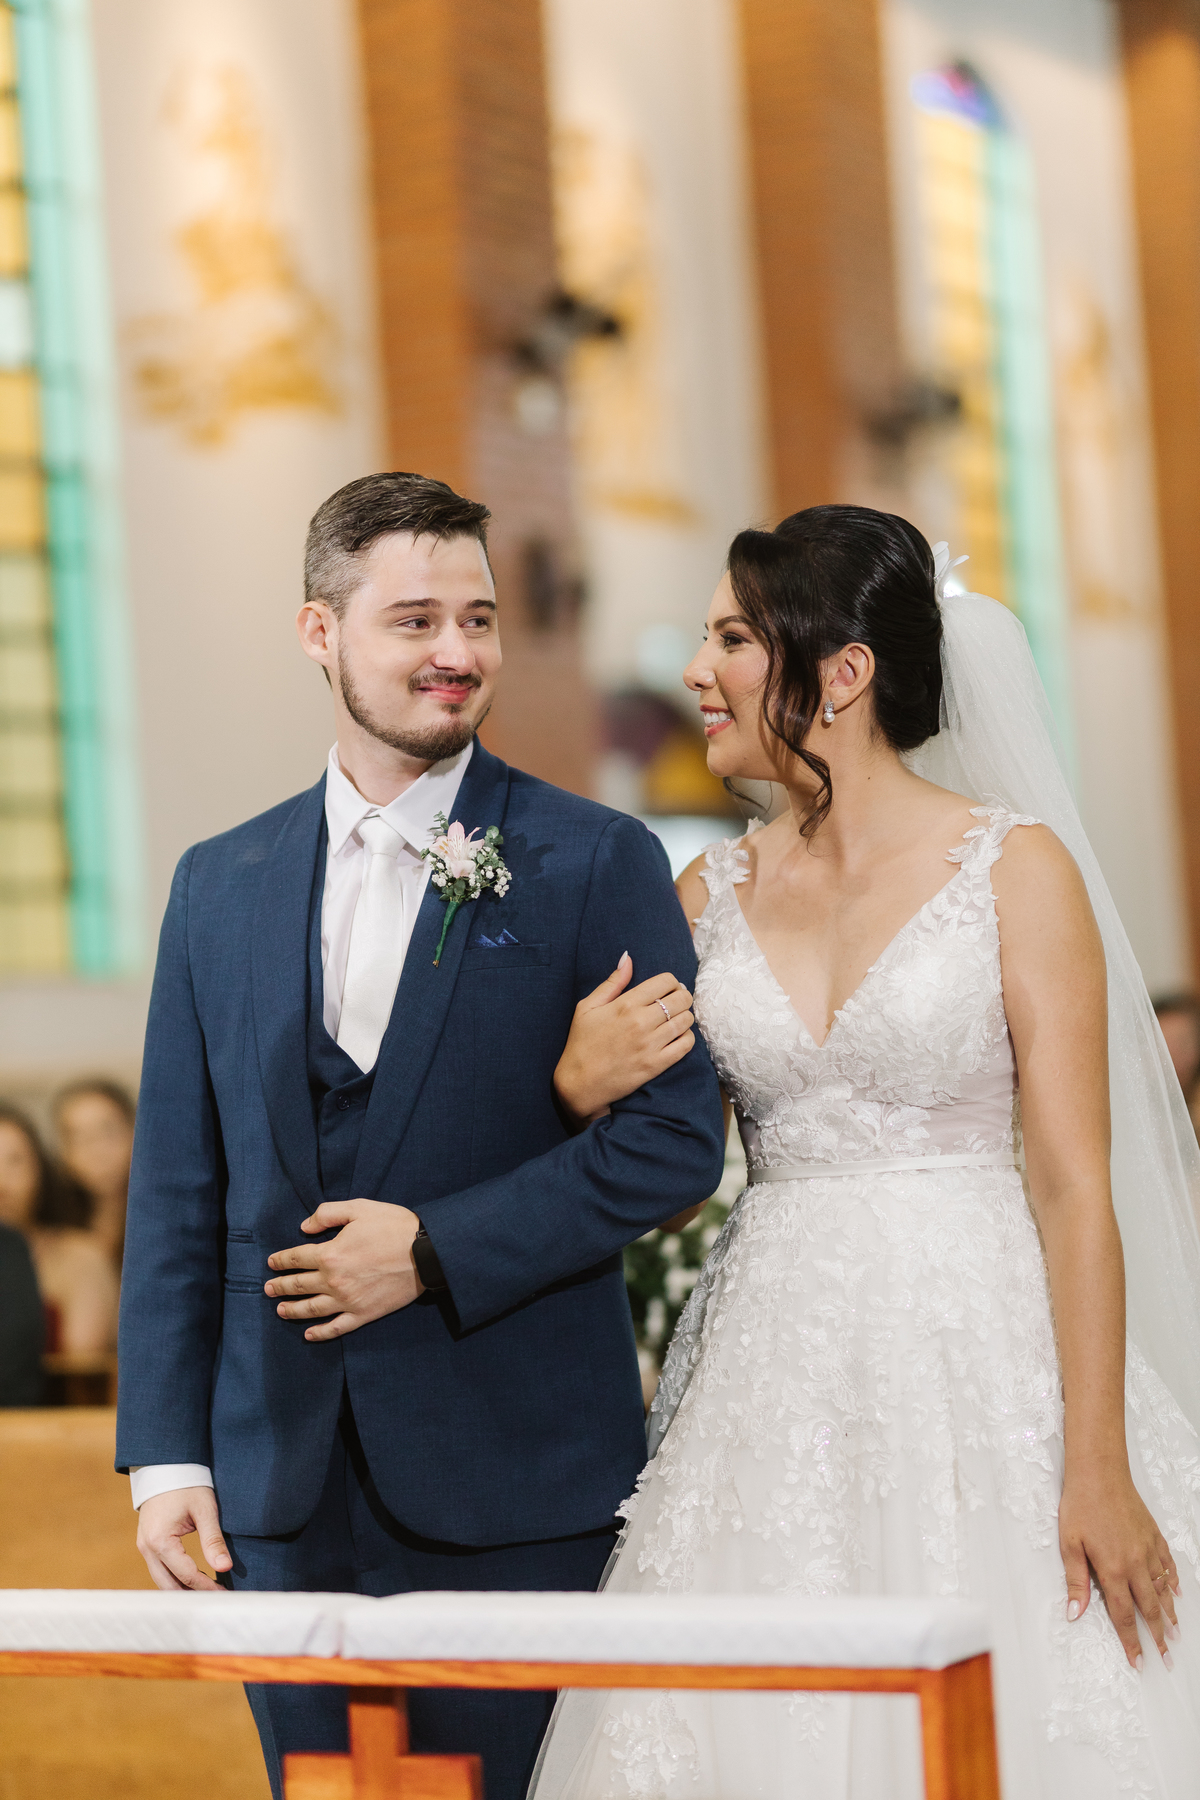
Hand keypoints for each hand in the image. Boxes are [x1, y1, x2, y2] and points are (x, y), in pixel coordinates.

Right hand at [137, 1487, 230, 1591]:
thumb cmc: (187, 1485)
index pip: (186, 1574)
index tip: (224, 1593)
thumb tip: (225, 1567)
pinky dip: (174, 1578)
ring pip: (161, 1580)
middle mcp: (147, 1548)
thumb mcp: (205, 1510)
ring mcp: (144, 1547)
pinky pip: (159, 1570)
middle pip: (169, 1585)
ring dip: (182, 1589)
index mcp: (160, 1541)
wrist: (165, 1467)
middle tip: (216, 1599)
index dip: (206, 1587)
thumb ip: (213, 1540)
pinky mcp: (146, 1544)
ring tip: (208, 1593)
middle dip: (192, 1595)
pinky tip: (194, 1580)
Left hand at [266, 1199, 423, 1339]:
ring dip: (292, 1310)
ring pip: (311, 1309)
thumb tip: (304, 1227)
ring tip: (280, 1310)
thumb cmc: (394, 1226)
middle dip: (279, 1286)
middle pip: (298, 1286)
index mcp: (330, 1254)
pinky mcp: (363, 1315)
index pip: (296, 1259)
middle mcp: (333, 1281)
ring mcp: (348, 1301)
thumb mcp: (359, 1208)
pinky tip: (308, 1334)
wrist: (426, 1252)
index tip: (271, 1263)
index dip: (281, 1261)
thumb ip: (327, 1214)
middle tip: (268, 1288)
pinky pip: (336, 1328)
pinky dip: (320, 1333)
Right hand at [554, 954, 695, 1123]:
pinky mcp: (656, 1065)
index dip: (671, 982)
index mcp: (625, 1004)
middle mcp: (641, 1022)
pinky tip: (677, 1037)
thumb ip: (612, 982)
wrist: (580, 1084)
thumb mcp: (588, 1007)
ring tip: (675, 1019)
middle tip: (675, 1002)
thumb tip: (628, 957)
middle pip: (681, 999)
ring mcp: (650, 1044)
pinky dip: (687, 1038)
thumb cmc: (582, 1043)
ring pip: (686, 1020)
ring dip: (685, 1016)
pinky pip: (686, 1045)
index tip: (666, 989)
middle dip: (682, 997)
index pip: (665, 981)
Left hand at [1059, 1461, 1180, 1668]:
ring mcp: (1149, 1549)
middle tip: (1166, 1659)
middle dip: (1157, 1637)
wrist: (1100, 1472)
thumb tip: (1074, 1613)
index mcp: (1113, 1569)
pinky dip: (1175, 1582)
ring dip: (1170, 1614)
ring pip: (1164, 1590)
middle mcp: (1136, 1564)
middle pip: (1150, 1608)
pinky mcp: (1155, 1535)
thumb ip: (1075, 1581)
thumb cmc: (1081, 1505)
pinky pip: (1169, 1564)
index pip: (1123, 1615)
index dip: (1131, 1641)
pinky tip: (1178, 1593)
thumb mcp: (1069, 1543)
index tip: (1138, 1662)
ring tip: (1174, 1634)